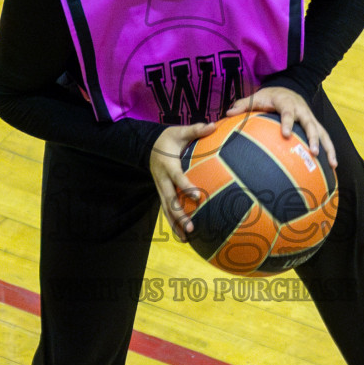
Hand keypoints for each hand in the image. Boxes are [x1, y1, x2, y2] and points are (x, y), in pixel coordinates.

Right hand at [150, 121, 214, 241]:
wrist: (149, 146)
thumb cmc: (169, 139)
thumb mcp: (180, 132)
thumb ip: (196, 130)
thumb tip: (214, 125)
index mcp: (168, 165)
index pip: (177, 178)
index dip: (186, 187)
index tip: (198, 197)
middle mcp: (162, 180)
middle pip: (169, 200)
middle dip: (179, 215)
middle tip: (191, 227)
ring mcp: (160, 189)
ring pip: (166, 209)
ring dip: (175, 224)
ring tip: (186, 239)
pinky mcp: (162, 194)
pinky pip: (166, 210)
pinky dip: (174, 224)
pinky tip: (184, 237)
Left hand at [226, 86, 337, 168]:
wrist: (288, 88)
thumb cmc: (270, 96)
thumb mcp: (256, 97)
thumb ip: (243, 105)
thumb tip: (228, 113)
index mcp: (286, 102)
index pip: (287, 112)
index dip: (287, 122)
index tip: (285, 134)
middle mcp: (302, 110)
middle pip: (310, 123)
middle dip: (313, 137)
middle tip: (313, 152)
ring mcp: (310, 118)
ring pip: (322, 132)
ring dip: (327, 147)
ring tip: (332, 164)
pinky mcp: (315, 125)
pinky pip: (325, 138)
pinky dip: (330, 151)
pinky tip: (333, 167)